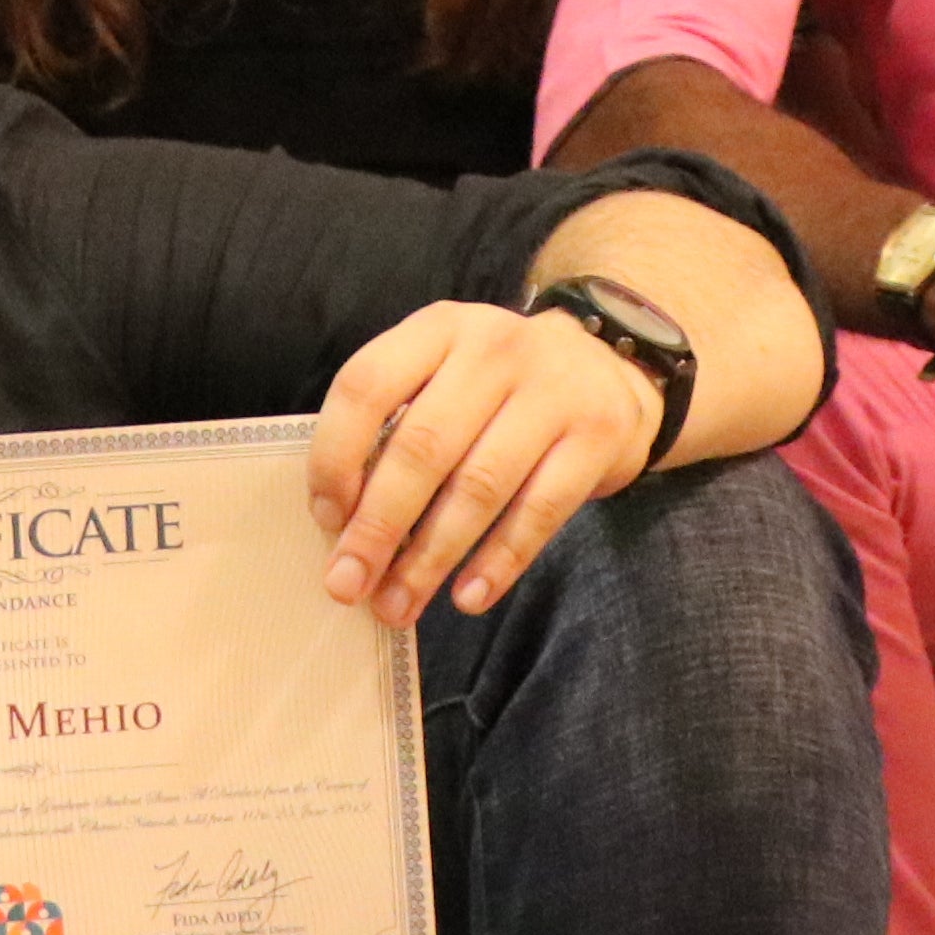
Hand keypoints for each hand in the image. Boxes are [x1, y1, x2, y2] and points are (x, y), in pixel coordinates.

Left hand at [305, 298, 668, 625]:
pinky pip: (538, 511)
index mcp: (438, 328)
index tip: (326, 518)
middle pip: (422, 446)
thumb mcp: (446, 374)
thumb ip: (398, 425)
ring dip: (430, 558)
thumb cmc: (499, 387)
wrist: (608, 370)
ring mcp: (551, 390)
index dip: (336, 456)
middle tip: (348, 585)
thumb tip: (343, 522)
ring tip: (398, 606)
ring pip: (478, 486)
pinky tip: (467, 598)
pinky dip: (498, 561)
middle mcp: (494, 349)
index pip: (367, 385)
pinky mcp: (596, 436)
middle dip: (377, 527)